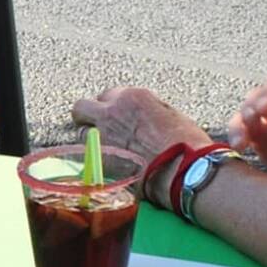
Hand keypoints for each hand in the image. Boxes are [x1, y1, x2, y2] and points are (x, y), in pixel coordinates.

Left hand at [69, 86, 211, 170]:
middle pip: (82, 107)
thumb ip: (144, 111)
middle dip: (87, 117)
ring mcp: (103, 134)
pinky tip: (110, 167)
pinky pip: (87, 156)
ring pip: (80, 132)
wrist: (185, 170)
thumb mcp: (168, 116)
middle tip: (96, 129)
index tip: (116, 119)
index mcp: (132, 97)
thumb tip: (135, 118)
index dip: (111, 108)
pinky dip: (95, 160)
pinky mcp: (99, 158)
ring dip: (89, 140)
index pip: (108, 96)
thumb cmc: (186, 144)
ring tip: (106, 152)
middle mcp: (113, 111)